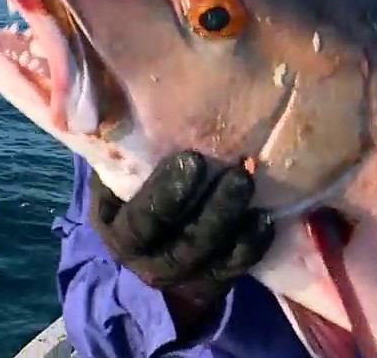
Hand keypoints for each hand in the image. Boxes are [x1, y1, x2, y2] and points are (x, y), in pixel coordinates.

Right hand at [88, 150, 274, 315]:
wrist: (152, 225)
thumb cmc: (137, 177)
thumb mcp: (119, 162)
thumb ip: (117, 138)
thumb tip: (111, 93)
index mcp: (114, 227)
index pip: (140, 222)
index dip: (166, 195)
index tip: (193, 160)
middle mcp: (143, 260)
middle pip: (180, 247)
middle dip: (212, 211)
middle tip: (238, 174)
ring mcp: (178, 277)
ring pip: (208, 261)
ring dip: (234, 226)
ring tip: (252, 190)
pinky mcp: (208, 284)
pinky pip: (232, 272)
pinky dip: (250, 247)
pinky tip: (265, 219)